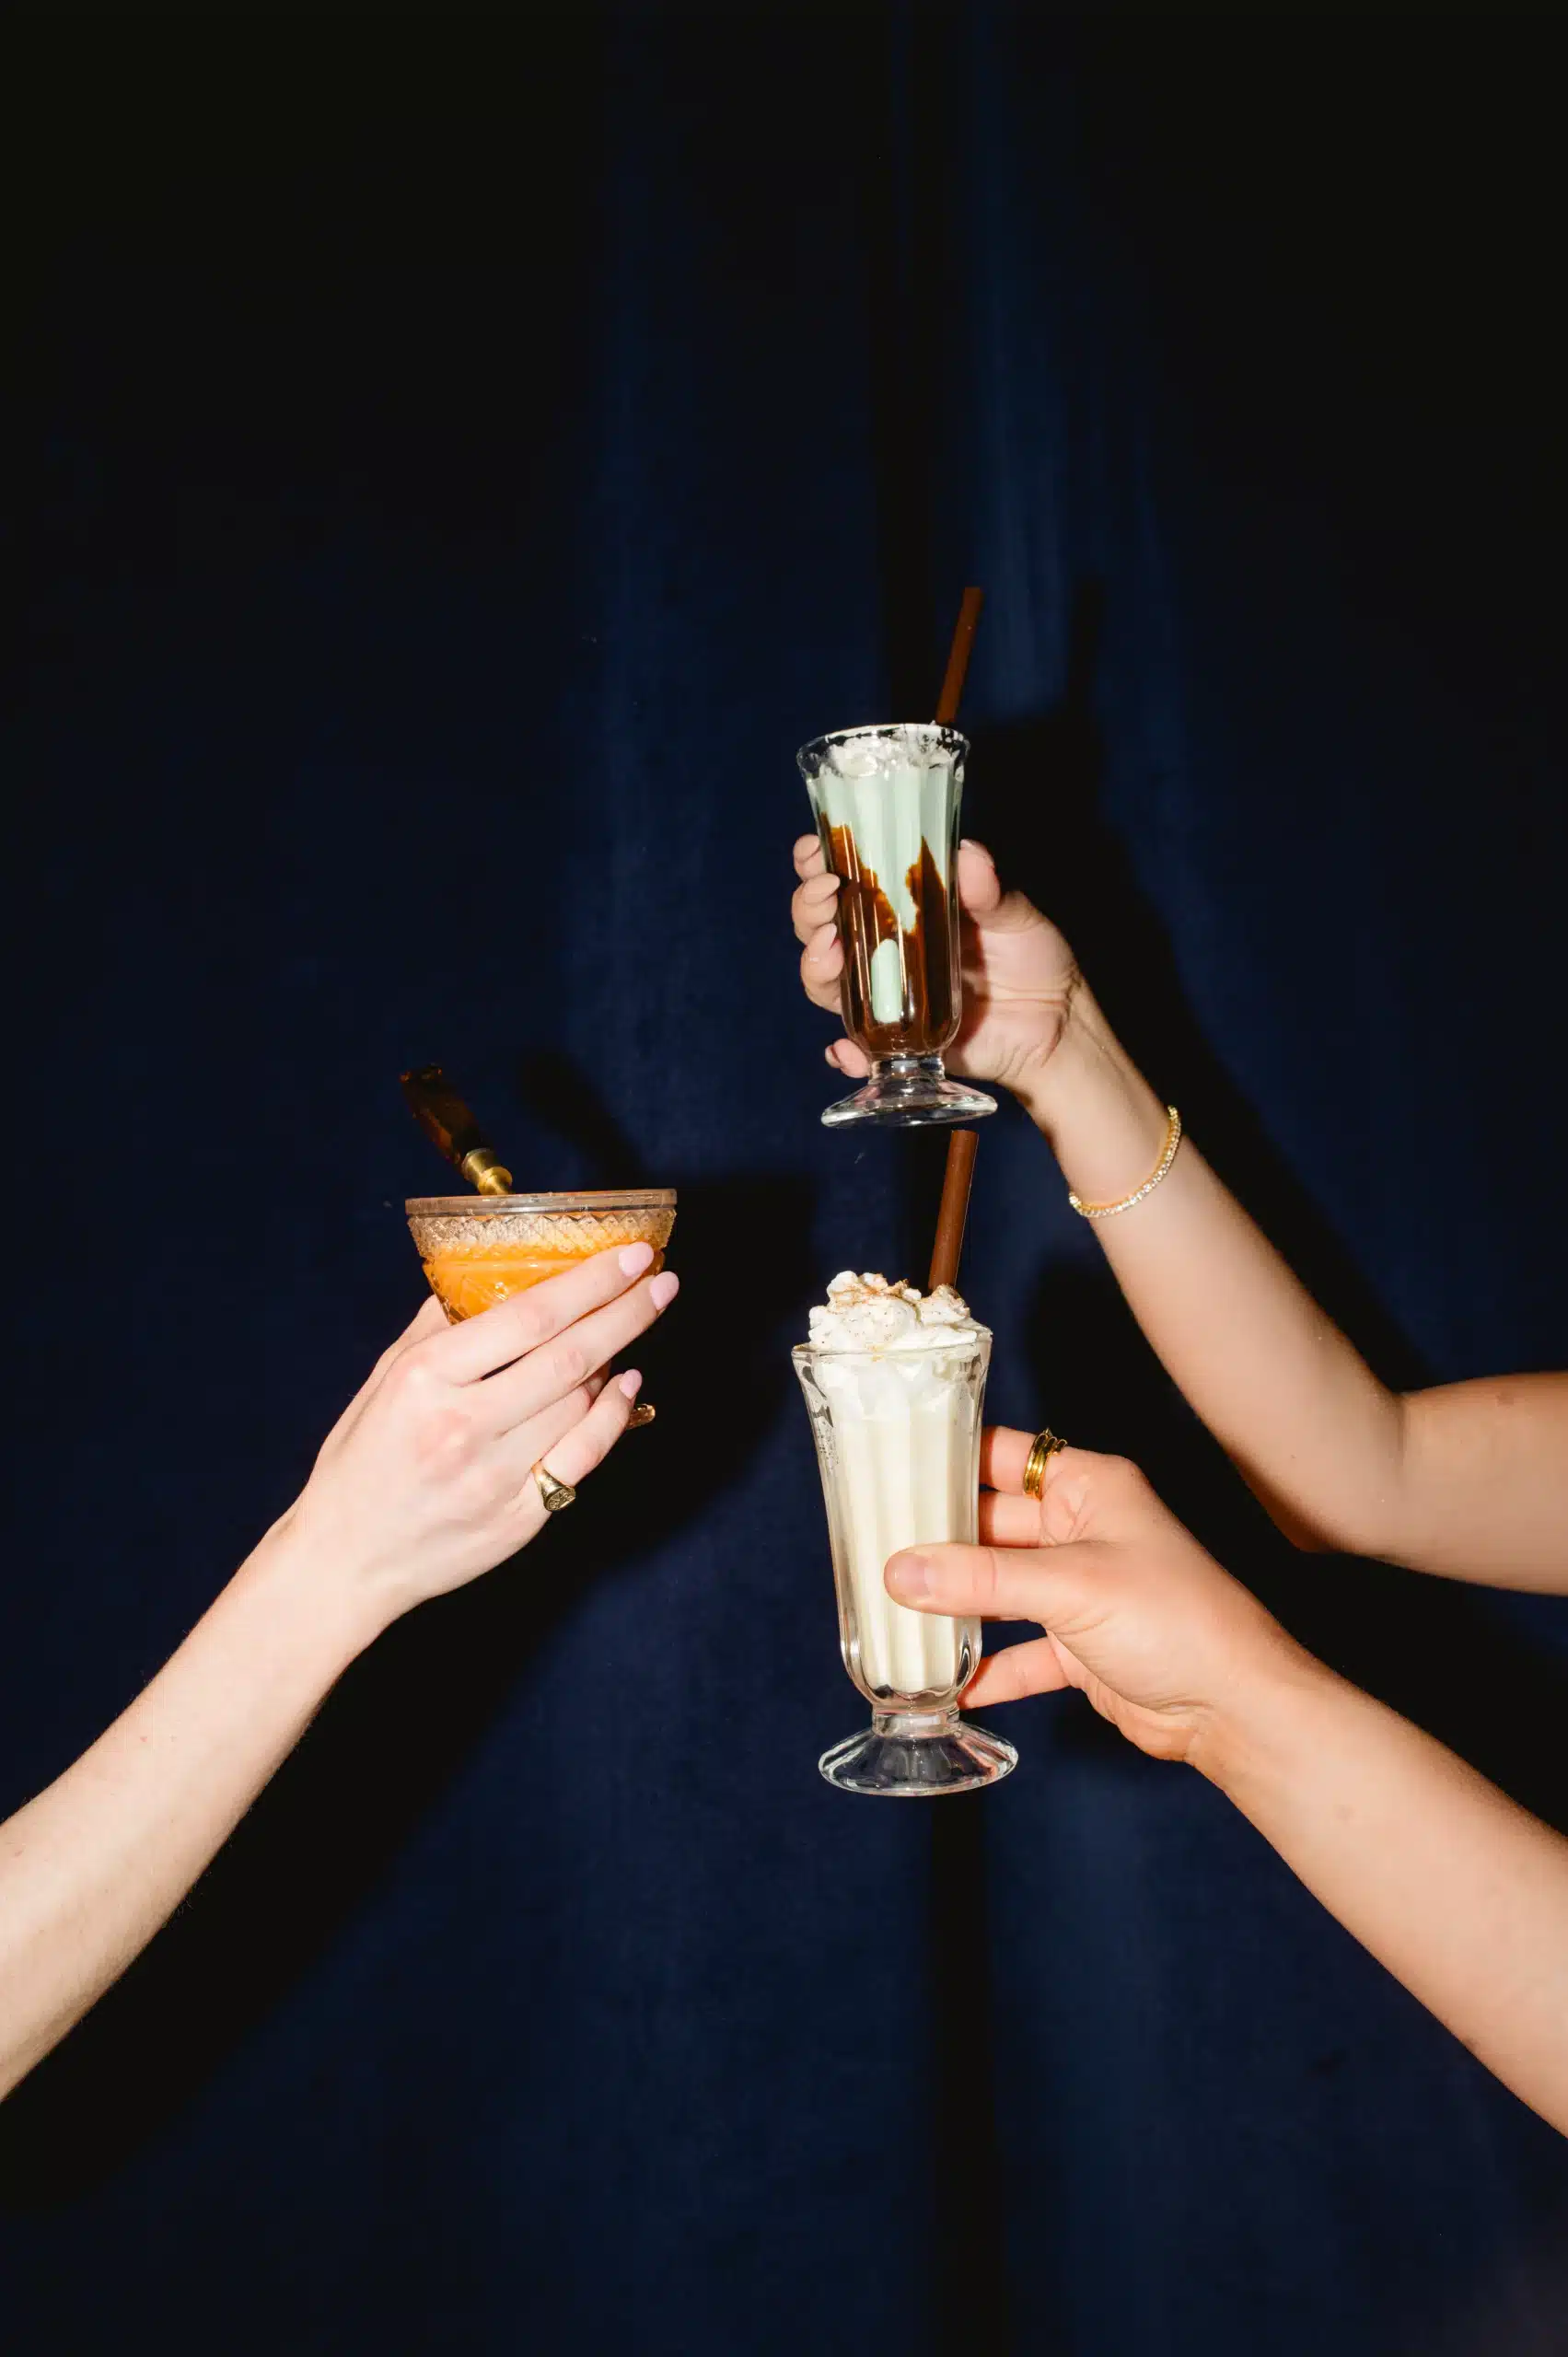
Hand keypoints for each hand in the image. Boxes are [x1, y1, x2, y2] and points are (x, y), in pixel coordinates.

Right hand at [278, 1244, 679, 1631]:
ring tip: (632, 1325)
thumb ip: (437, 1325)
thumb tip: (486, 1273)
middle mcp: (463, 1426)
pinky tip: (624, 1386)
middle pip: (570, 1356)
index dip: (590, 1282)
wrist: (346, 1561)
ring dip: (618, 1357)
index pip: (528, 1317)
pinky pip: (584, 1457)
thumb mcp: (384, 1379)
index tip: (631, 1256)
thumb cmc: (362, 1464)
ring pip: (582, 1403)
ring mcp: (495, 1477)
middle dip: (626, 1311)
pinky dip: (612, 1416)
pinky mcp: (519, 1519)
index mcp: (426, 1379)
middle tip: (662, 1280)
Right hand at [791, 834, 1081, 1096]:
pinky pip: (859, 1047)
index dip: (819, 864)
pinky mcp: (896, 1040)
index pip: (847, 879)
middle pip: (822, 928)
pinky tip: (847, 1048)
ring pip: (827, 982)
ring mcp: (886, 995)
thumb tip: (969, 854)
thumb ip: (990, 891)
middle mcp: (885, 949)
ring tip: (831, 952)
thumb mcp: (1017, 917)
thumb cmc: (1035, 960)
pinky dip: (846, 1052)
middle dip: (809, 910)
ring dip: (816, 966)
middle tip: (826, 896)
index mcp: (904, 908)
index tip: (815, 851)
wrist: (1057, 1027)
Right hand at [884, 1432, 1310, 1768]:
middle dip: (937, 1542)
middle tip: (871, 1548)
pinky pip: (1020, 1651)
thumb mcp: (1069, 1587)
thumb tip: (899, 1572)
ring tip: (892, 1613)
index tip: (889, 1465)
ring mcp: (1081, 1590)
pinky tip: (946, 1683)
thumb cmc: (1175, 1619)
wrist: (1234, 1706)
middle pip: (991, 1526)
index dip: (949, 1458)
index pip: (1003, 1455)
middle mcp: (1082, 1531)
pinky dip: (988, 1667)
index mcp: (1089, 1488)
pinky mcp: (1081, 1647)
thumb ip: (980, 1580)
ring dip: (955, 1606)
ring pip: (999, 1590)